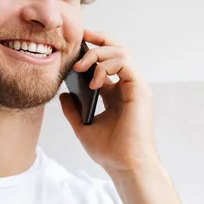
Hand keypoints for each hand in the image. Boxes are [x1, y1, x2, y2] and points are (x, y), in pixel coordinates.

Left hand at [59, 29, 158, 173]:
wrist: (125, 165)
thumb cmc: (109, 151)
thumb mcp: (83, 126)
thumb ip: (73, 109)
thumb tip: (63, 94)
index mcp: (115, 94)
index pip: (106, 63)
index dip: (93, 49)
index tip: (77, 42)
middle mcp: (127, 87)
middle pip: (116, 51)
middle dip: (98, 40)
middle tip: (80, 38)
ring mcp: (135, 87)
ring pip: (121, 52)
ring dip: (98, 54)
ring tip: (80, 67)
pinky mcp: (140, 90)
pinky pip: (124, 63)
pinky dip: (106, 66)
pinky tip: (93, 81)